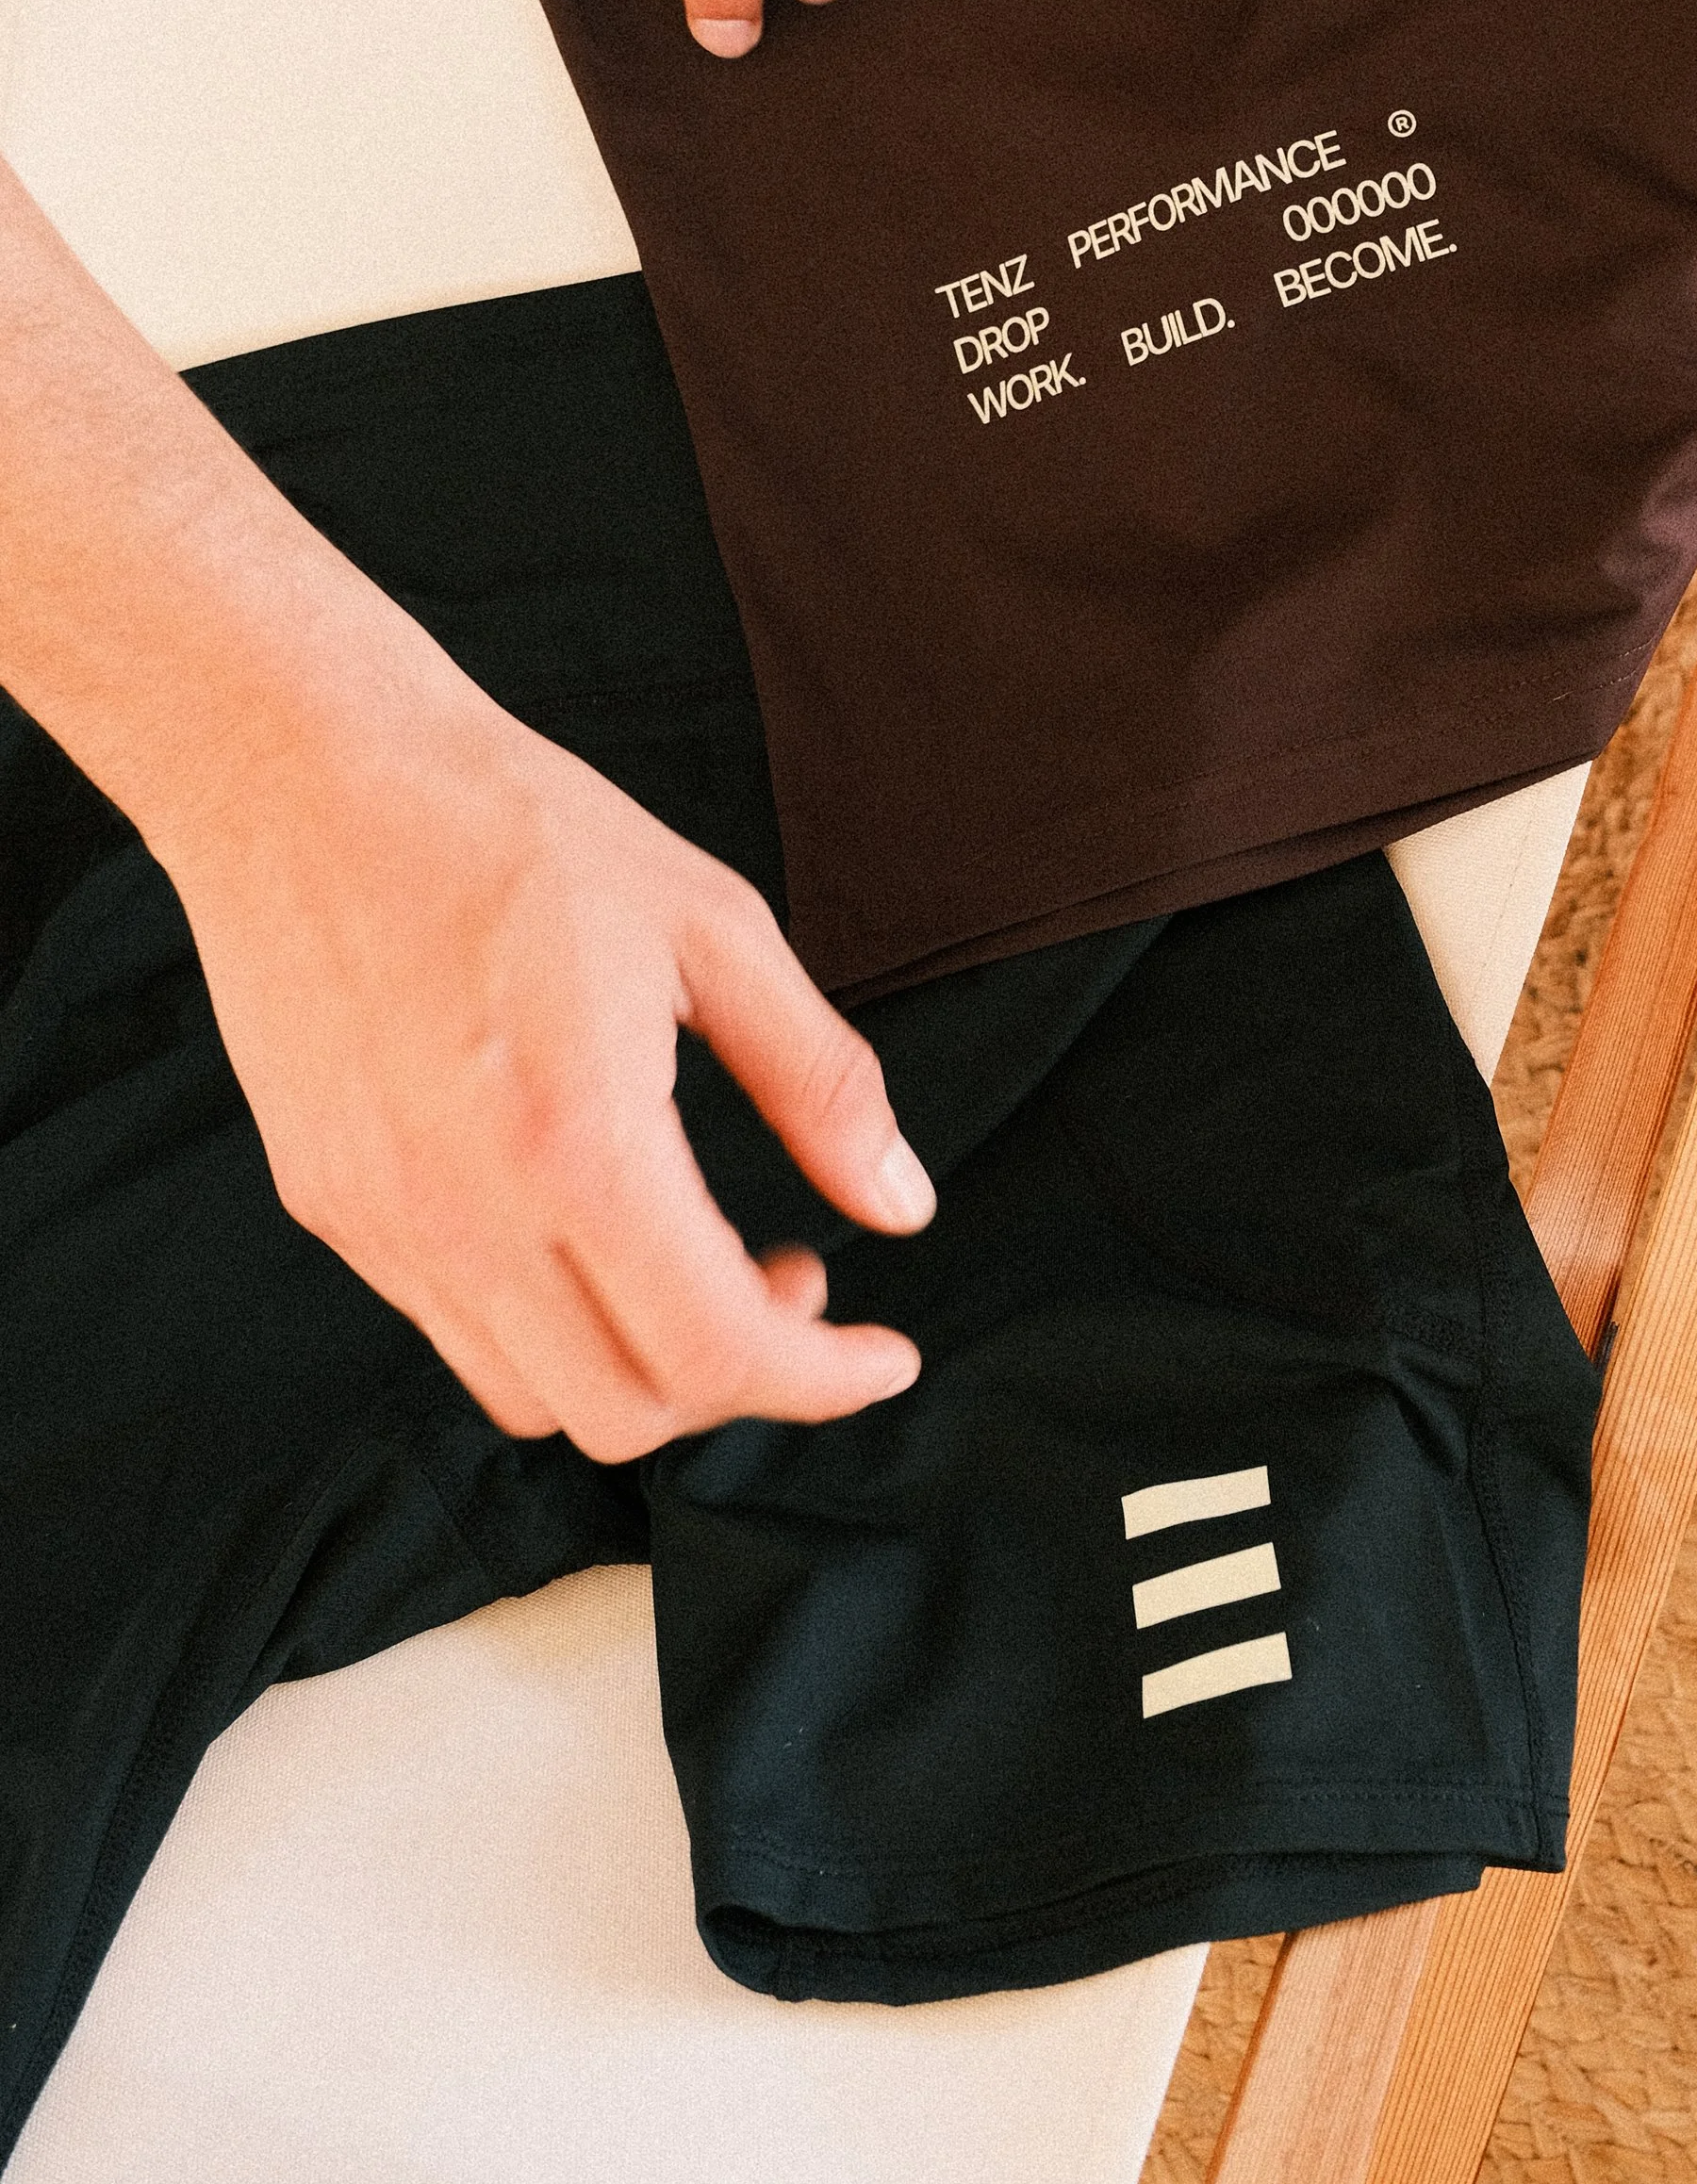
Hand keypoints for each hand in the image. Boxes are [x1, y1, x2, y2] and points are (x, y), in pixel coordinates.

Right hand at [0, 161, 933, 1465]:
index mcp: (579, 1144)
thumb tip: (902, 1204)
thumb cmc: (513, 827)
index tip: (881, 1352)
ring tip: (694, 1255)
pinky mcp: (331, 1207)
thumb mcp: (714, 928)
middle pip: (628, 1412)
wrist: (306, 770)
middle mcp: (467, 1214)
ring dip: (639, 1365)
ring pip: (535, 1397)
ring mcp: (384, 1223)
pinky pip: (455, 1331)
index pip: (717, 1354)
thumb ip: (821, 1082)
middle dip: (740, 1376)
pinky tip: (589, 1222)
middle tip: (792, 1273)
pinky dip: (549, 1324)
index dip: (822, 1380)